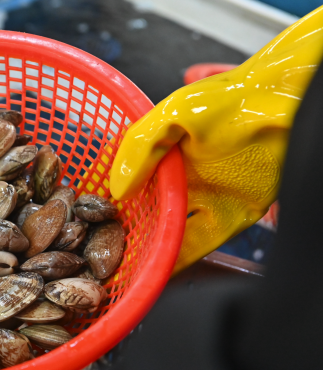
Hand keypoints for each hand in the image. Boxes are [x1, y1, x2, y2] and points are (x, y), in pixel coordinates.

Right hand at [110, 7, 322, 271]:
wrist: (287, 105)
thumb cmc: (234, 98)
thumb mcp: (173, 112)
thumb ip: (139, 147)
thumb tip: (116, 188)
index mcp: (166, 150)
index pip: (128, 177)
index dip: (106, 194)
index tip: (82, 211)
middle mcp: (184, 177)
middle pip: (145, 208)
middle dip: (122, 226)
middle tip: (94, 247)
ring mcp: (208, 199)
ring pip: (168, 231)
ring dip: (146, 246)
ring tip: (116, 267)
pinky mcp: (231, 218)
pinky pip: (197, 246)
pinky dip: (176, 260)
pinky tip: (154, 271)